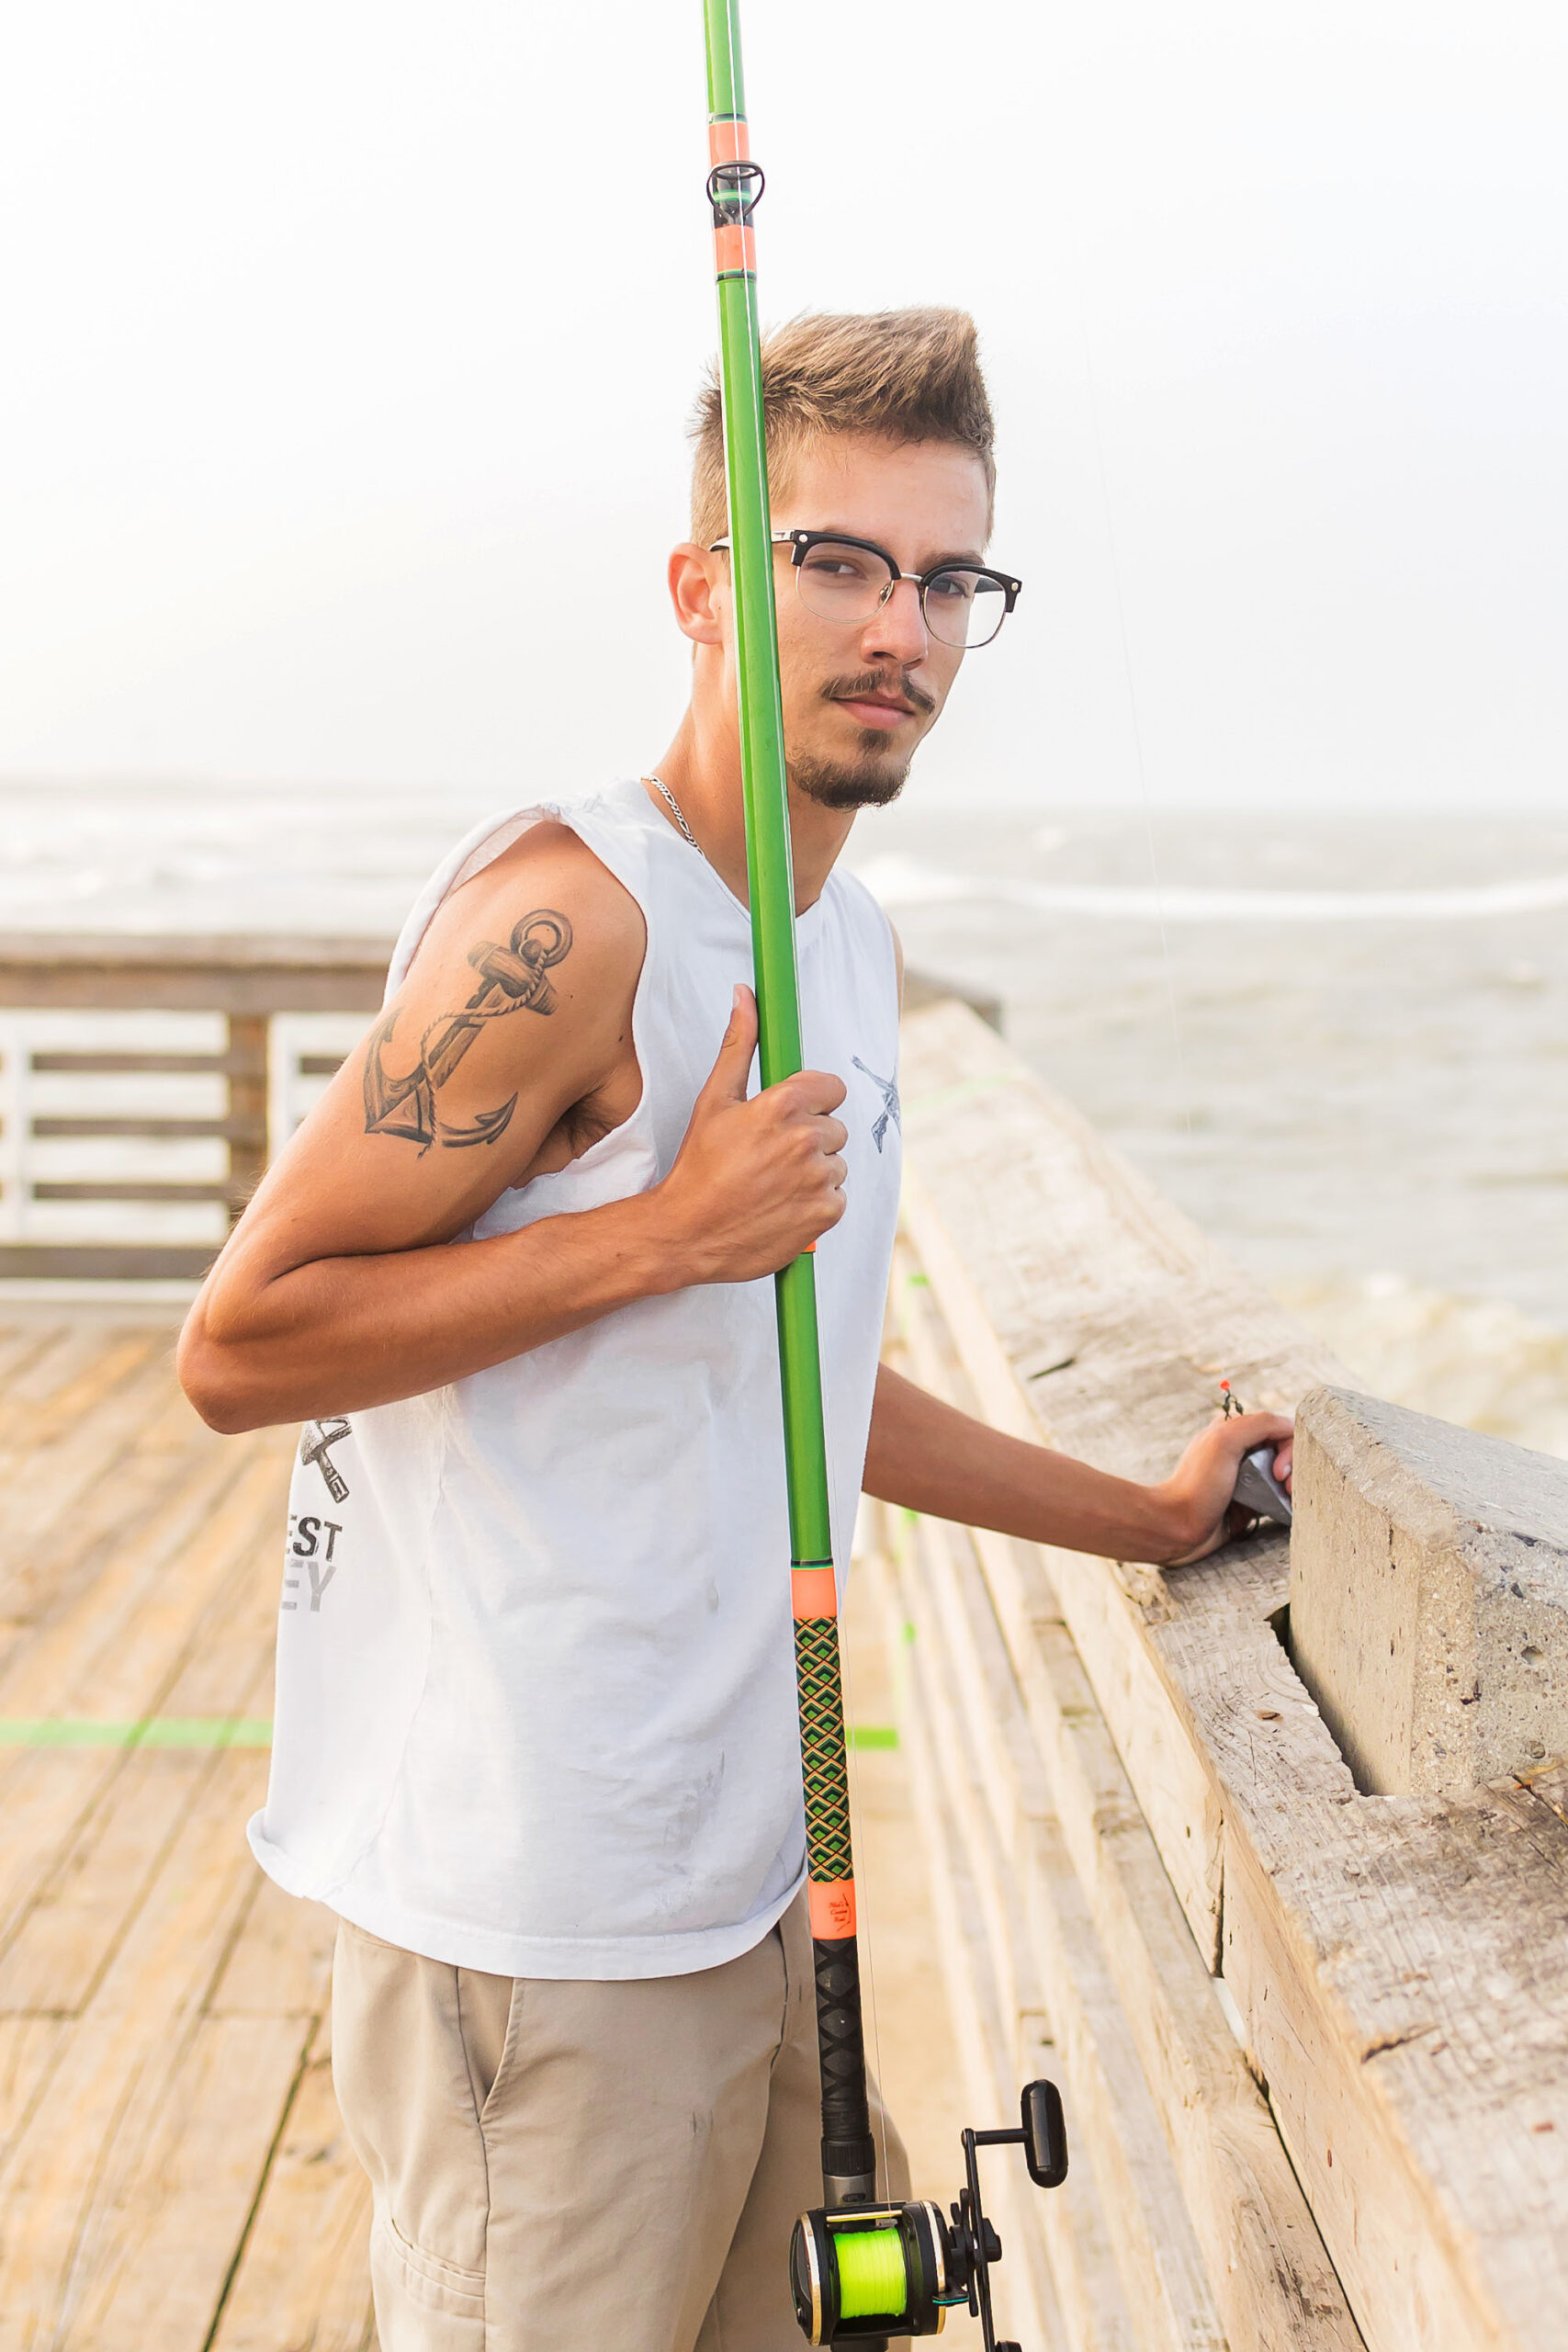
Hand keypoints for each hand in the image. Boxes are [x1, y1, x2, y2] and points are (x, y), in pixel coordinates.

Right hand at [655, 986, 848, 1282]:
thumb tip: (745, 996)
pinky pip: (837, 1198)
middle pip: (834, 1128)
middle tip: (768, 1157)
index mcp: (784, 1105)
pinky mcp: (826, 1214)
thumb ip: (738, 1045)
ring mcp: (819, 1179)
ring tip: (772, 1184)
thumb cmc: (698, 1167)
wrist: (686, 1233)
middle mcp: (807, 1139)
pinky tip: (781, 1206)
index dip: (810, 1102)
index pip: (832, 1088)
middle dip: (809, 1139)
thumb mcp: (714, 1101)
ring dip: (813, 1173)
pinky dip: (815, 1204)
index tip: (787, 1117)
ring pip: (836, 1164)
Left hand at [1150, 1409, 1293, 1565]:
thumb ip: (1259, 1424)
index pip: (1280, 1429)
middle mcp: (1241, 1452)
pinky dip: (1285, 1502)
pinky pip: (1276, 1498)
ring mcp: (1245, 1479)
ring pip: (1284, 1476)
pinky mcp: (1248, 1503)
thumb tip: (1290, 1426)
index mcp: (1234, 1431)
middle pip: (1285, 1452)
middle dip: (1293, 1470)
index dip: (1289, 1449)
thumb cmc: (1196, 1486)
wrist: (1177, 1528)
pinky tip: (1285, 1510)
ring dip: (1292, 1487)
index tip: (1279, 1472)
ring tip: (1287, 1501)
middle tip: (1286, 1488)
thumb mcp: (1224, 1442)